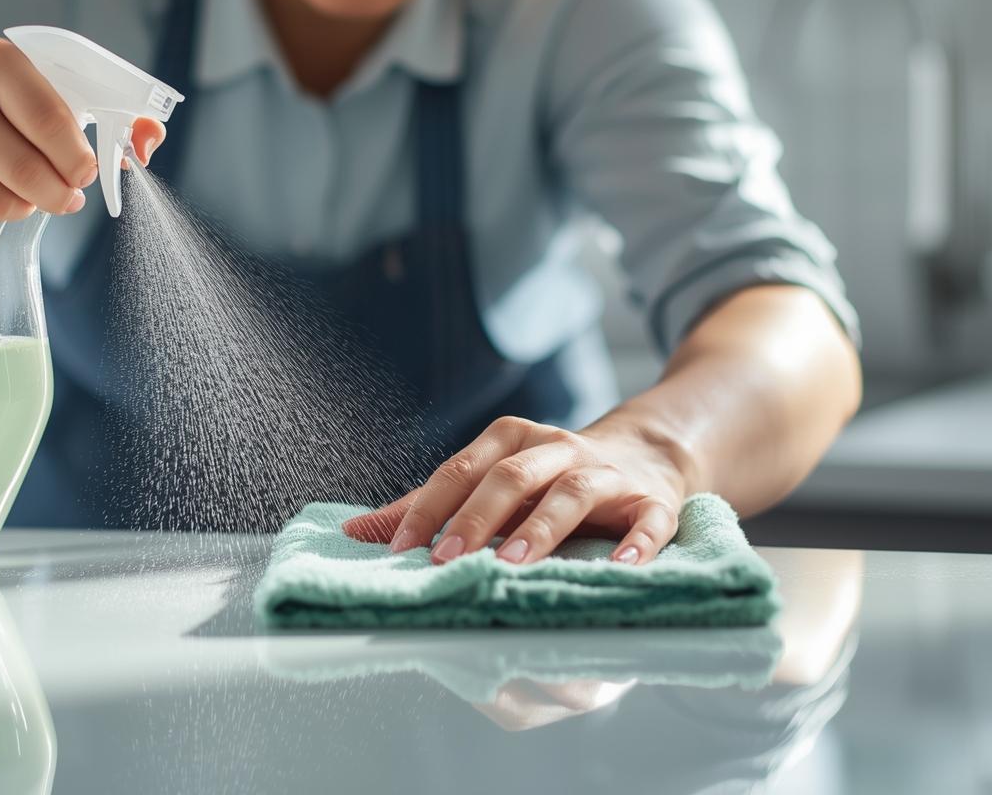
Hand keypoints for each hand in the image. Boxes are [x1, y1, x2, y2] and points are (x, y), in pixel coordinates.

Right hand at [0, 38, 166, 220]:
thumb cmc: (4, 108)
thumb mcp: (51, 97)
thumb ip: (111, 117)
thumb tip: (150, 140)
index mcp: (5, 60)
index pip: (53, 116)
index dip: (81, 153)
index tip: (91, 170)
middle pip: (33, 155)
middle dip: (67, 184)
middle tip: (74, 191)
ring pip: (13, 183)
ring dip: (44, 200)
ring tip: (51, 196)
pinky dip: (14, 209)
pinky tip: (16, 197)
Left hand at [342, 417, 689, 566]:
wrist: (646, 455)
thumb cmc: (549, 479)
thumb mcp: (491, 481)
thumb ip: (430, 506)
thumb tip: (357, 533)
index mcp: (510, 439)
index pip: (459, 469)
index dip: (428, 507)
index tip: (398, 548)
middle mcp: (556, 448)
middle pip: (510, 476)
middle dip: (475, 519)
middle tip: (445, 560)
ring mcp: (604, 473)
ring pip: (570, 493)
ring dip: (540, 528)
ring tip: (512, 564)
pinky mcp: (651, 500)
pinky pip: (647, 519)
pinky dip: (636, 542)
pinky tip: (621, 568)